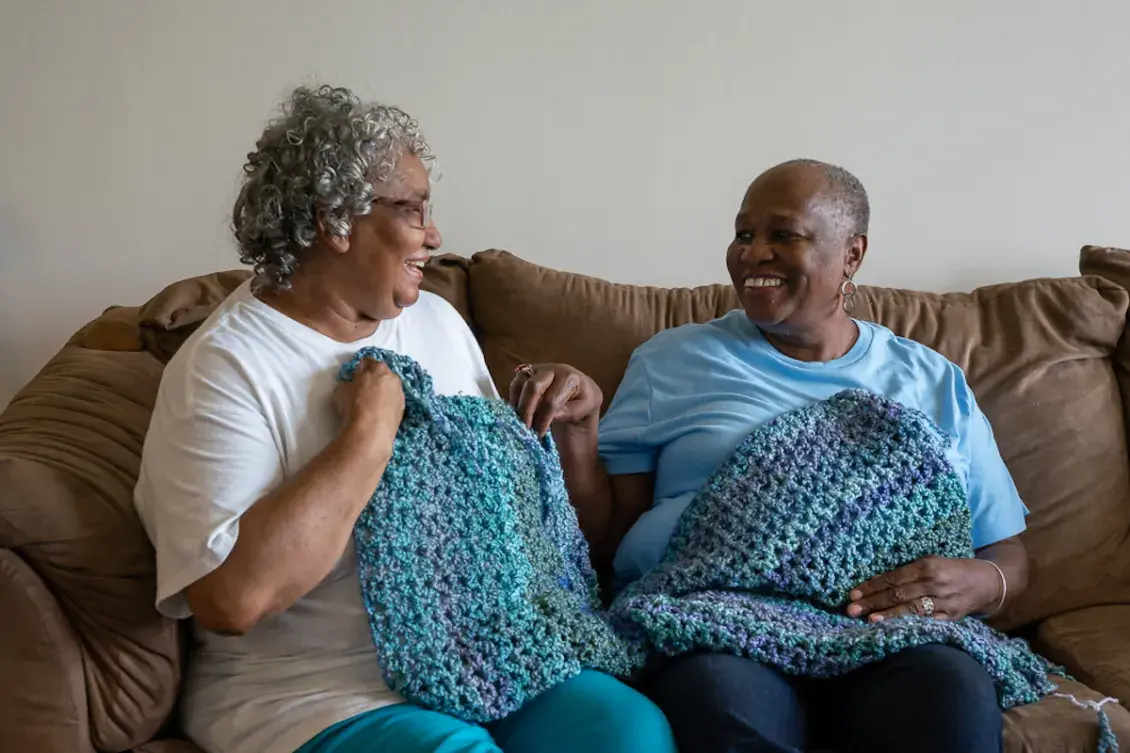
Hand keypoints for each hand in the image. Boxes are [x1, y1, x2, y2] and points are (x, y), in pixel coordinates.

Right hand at [334, 358, 404, 450]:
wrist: (371, 430)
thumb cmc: (354, 405)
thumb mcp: (341, 390)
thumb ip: (348, 383)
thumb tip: (351, 384)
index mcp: (377, 368)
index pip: (368, 362)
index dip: (360, 369)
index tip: (355, 376)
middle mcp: (392, 377)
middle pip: (382, 373)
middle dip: (374, 378)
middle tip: (363, 389)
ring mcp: (400, 392)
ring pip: (390, 388)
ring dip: (382, 391)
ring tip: (371, 403)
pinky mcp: (403, 408)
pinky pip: (393, 401)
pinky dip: (387, 404)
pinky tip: (379, 412)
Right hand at [508, 363, 602, 436]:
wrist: (581, 391)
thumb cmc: (583, 401)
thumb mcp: (586, 409)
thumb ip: (570, 412)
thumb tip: (551, 415)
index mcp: (570, 377)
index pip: (552, 400)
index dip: (543, 418)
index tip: (539, 433)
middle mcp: (553, 369)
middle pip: (533, 386)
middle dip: (527, 410)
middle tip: (525, 428)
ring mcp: (539, 369)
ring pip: (521, 383)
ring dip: (519, 405)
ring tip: (521, 422)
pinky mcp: (529, 372)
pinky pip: (516, 384)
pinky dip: (514, 399)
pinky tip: (518, 413)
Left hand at [846, 556, 1002, 622]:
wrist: (989, 582)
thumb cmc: (953, 570)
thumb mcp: (931, 563)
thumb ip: (908, 573)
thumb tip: (877, 583)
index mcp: (926, 566)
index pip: (893, 578)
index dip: (872, 586)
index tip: (853, 594)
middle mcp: (934, 583)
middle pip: (898, 594)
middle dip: (873, 602)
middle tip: (851, 609)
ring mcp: (943, 601)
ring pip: (911, 609)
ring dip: (888, 615)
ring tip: (868, 620)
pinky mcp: (951, 618)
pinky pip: (928, 623)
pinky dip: (910, 626)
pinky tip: (896, 630)